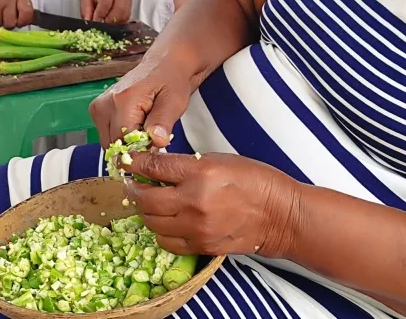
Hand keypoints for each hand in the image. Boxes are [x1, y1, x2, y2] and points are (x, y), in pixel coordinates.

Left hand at [79, 0, 131, 23]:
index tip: (95, 23)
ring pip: (125, 15)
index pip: (106, 4)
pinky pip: (127, 16)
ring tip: (106, 25)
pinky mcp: (130, 2)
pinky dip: (120, 22)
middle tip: (101, 27)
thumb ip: (86, 9)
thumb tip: (88, 22)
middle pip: (119, 10)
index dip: (100, 16)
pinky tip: (112, 22)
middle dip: (109, 22)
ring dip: (115, 23)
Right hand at [89, 53, 200, 148]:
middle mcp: (104, 104)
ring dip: (127, 141)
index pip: (125, 143)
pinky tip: (136, 123)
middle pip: (115, 145)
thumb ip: (163, 122)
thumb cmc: (171, 81)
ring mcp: (98, 107)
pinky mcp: (97, 110)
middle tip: (152, 132)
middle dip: (134, 146)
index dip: (142, 149)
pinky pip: (108, 135)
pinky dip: (122, 135)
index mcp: (122, 101)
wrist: (164, 65)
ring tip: (145, 124)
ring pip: (109, 143)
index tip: (156, 141)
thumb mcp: (174, 101)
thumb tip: (157, 141)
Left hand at [123, 151, 300, 257]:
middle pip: (146, 198)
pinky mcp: (200, 246)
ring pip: (151, 222)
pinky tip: (165, 221)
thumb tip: (155, 166)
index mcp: (200, 172)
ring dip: (145, 211)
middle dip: (133, 190)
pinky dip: (160, 230)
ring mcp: (196, 227)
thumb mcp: (219, 159)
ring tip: (148, 202)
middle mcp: (194, 201)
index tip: (124, 161)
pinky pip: (166, 241)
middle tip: (132, 184)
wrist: (281, 215)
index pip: (154, 166)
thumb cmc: (254, 180)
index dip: (133, 163)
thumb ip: (185, 164)